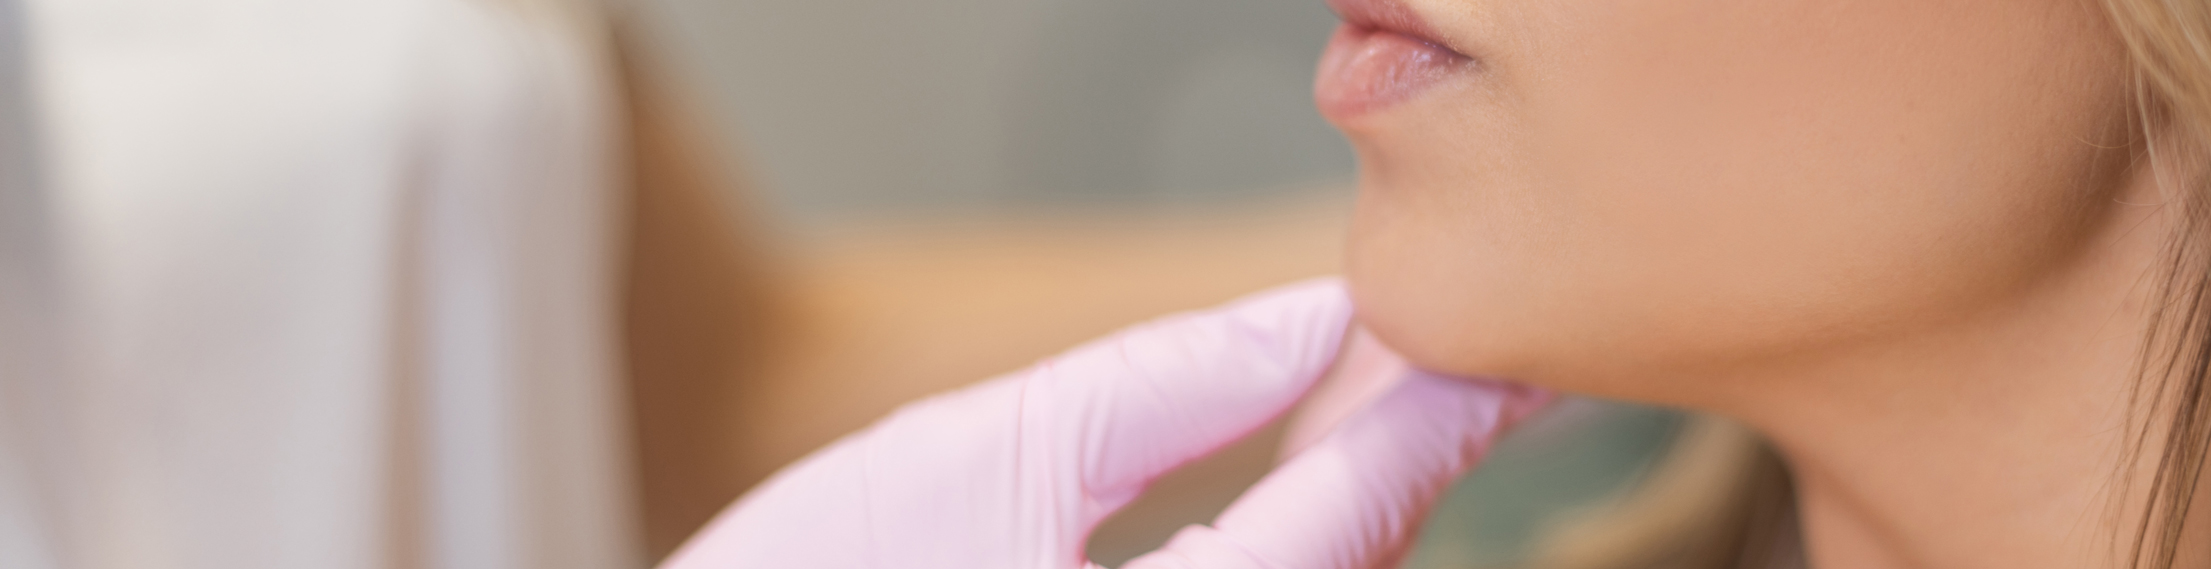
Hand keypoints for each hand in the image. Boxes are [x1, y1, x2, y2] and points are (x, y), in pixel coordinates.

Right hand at [659, 279, 1552, 568]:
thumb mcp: (976, 459)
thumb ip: (1157, 389)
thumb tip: (1300, 324)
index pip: (1348, 517)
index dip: (1432, 420)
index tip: (1484, 355)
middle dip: (1398, 474)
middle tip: (1438, 381)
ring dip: (1350, 525)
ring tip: (1367, 432)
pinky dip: (1292, 563)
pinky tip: (1290, 515)